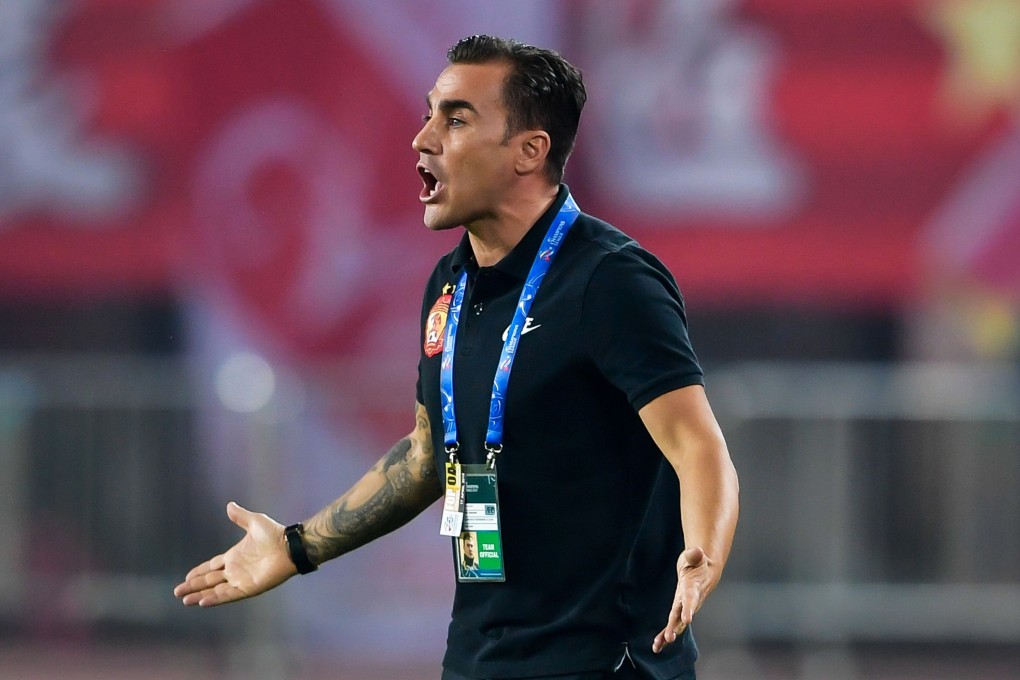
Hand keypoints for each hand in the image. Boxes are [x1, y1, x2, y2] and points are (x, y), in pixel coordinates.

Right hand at [173, 502, 297, 606]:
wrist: (290, 546)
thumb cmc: (275, 534)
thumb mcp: (254, 522)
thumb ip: (240, 516)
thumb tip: (229, 505)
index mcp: (235, 556)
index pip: (212, 566)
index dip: (199, 572)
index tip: (186, 576)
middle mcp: (236, 570)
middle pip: (210, 580)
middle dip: (193, 586)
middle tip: (177, 592)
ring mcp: (241, 580)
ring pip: (216, 590)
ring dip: (200, 595)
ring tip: (185, 600)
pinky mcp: (249, 588)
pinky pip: (228, 595)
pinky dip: (215, 599)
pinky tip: (202, 602)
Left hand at [652, 546, 712, 653]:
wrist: (704, 572)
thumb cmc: (698, 563)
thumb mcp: (695, 556)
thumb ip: (695, 555)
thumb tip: (698, 551)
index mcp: (693, 588)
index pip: (691, 599)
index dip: (689, 609)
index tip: (687, 620)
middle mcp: (689, 601)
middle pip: (681, 615)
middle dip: (676, 627)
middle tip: (671, 638)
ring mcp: (684, 607)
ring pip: (676, 624)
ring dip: (668, 634)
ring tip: (659, 646)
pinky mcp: (678, 610)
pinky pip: (672, 625)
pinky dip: (664, 635)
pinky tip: (657, 646)